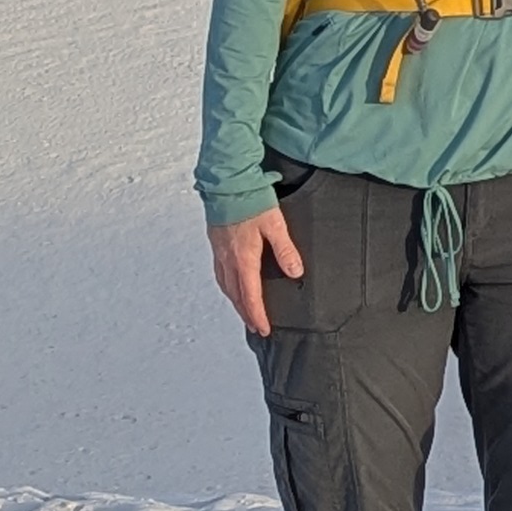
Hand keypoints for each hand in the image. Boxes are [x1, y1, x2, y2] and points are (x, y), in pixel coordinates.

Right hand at [210, 204, 303, 339]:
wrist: (227, 181)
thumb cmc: (250, 199)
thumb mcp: (275, 224)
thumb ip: (285, 250)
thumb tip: (295, 272)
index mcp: (243, 258)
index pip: (250, 296)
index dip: (257, 315)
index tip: (263, 329)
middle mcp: (228, 259)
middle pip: (236, 295)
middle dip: (246, 313)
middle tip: (255, 326)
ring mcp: (219, 252)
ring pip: (226, 286)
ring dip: (236, 301)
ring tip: (245, 310)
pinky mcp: (216, 243)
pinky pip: (220, 273)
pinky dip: (227, 286)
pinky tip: (232, 284)